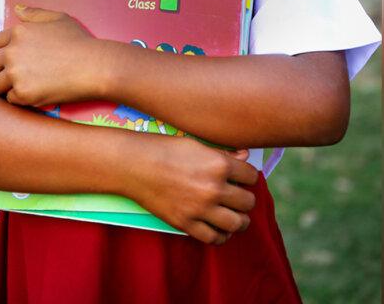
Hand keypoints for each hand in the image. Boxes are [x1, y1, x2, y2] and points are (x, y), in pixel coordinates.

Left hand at [0, 5, 102, 106]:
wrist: (93, 66)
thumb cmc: (79, 42)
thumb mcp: (58, 18)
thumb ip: (34, 14)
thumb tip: (17, 8)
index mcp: (18, 33)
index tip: (4, 60)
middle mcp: (12, 52)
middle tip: (3, 77)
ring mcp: (15, 74)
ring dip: (2, 87)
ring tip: (13, 89)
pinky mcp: (22, 93)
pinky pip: (9, 99)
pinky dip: (17, 99)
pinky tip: (29, 96)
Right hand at [129, 136, 257, 244]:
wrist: (131, 164)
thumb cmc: (162, 149)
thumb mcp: (194, 144)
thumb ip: (222, 153)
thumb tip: (244, 157)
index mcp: (218, 164)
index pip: (252, 176)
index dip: (247, 176)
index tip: (240, 177)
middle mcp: (213, 188)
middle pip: (248, 202)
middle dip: (244, 198)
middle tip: (236, 196)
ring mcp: (200, 208)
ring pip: (238, 223)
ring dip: (239, 220)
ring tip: (233, 215)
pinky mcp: (186, 223)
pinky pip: (214, 238)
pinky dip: (221, 235)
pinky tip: (218, 228)